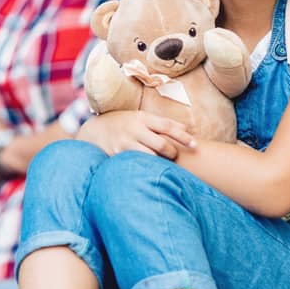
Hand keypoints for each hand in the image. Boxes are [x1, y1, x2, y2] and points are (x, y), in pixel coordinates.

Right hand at [76, 111, 195, 159]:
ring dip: (160, 163)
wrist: (93, 131)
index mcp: (141, 118)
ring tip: (163, 165)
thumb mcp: (140, 117)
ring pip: (150, 157)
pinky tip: (149, 171)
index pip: (167, 126)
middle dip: (172, 153)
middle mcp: (133, 129)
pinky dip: (145, 168)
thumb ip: (163, 123)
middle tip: (174, 156)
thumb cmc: (123, 123)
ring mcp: (124, 143)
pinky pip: (136, 165)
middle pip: (161, 144)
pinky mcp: (116, 155)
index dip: (183, 136)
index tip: (195, 145)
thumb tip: (187, 128)